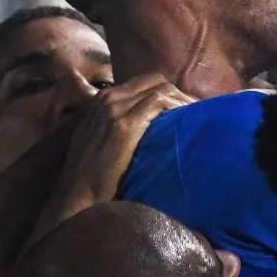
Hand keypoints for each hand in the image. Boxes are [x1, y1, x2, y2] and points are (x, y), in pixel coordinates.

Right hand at [56, 73, 194, 207]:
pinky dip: (177, 106)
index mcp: (102, 101)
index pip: (143, 84)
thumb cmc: (93, 177)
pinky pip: (158, 102)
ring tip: (199, 115)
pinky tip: (188, 119)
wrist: (77, 195)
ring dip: (183, 99)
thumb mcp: (99, 143)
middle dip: (177, 93)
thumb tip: (149, 130)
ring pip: (159, 88)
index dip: (167, 93)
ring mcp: (114, 109)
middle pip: (154, 81)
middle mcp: (108, 98)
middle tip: (197, 110)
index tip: (186, 108)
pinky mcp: (124, 124)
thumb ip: (117, 128)